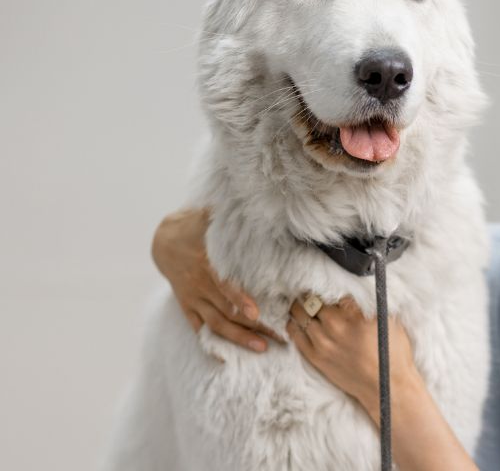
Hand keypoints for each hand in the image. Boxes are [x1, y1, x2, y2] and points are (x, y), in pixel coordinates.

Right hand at [152, 208, 280, 351]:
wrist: (163, 240)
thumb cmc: (194, 226)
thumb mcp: (207, 216)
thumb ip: (228, 215)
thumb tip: (256, 202)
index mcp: (206, 263)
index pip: (224, 285)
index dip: (239, 299)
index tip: (255, 313)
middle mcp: (199, 284)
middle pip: (227, 310)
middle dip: (252, 326)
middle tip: (277, 338)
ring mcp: (193, 297)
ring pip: (216, 323)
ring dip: (238, 338)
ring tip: (262, 348)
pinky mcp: (187, 305)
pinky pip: (198, 327)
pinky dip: (209, 342)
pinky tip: (224, 358)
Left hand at [287, 296, 417, 417]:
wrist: (387, 388)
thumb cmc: (393, 352)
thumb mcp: (387, 318)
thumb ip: (369, 300)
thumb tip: (358, 285)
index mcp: (353, 312)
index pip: (330, 288)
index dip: (327, 285)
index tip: (326, 285)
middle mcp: (335, 324)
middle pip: (312, 298)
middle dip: (312, 294)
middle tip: (313, 292)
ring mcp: (323, 341)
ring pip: (299, 313)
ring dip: (300, 305)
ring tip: (303, 303)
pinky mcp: (316, 357)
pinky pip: (294, 334)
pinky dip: (293, 323)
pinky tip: (297, 320)